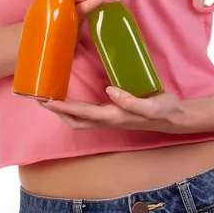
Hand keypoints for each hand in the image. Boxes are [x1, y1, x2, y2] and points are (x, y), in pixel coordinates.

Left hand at [41, 87, 188, 133]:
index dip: (63, 108)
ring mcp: (110, 118)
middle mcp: (108, 119)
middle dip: (57, 112)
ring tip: (50, 98)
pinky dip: (75, 107)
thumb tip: (109, 91)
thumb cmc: (163, 110)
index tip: (46, 101)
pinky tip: (72, 97)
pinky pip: (88, 113)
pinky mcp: (113, 113)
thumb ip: (131, 100)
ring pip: (80, 118)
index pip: (82, 113)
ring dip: (63, 111)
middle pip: (75, 121)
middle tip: (40, 99)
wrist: (173, 117)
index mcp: (114, 116)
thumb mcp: (151, 105)